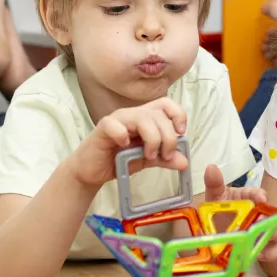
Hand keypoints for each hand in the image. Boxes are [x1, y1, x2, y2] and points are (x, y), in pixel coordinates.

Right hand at [70, 97, 187, 187]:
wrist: (93, 171)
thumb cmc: (118, 161)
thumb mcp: (147, 161)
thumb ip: (164, 159)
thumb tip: (184, 161)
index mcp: (145, 118)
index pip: (166, 104)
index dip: (178, 115)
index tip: (181, 133)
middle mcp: (133, 115)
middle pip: (158, 114)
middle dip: (168, 137)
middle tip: (165, 156)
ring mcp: (118, 119)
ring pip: (142, 117)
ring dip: (152, 138)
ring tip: (148, 155)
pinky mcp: (103, 128)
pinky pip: (115, 125)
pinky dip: (123, 135)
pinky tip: (124, 147)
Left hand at [202, 165, 276, 259]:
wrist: (215, 234)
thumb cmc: (220, 211)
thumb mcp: (215, 197)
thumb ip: (214, 183)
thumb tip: (211, 167)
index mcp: (249, 198)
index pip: (259, 193)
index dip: (260, 195)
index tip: (260, 198)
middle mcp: (261, 213)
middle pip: (275, 213)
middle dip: (271, 218)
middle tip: (261, 221)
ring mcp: (265, 230)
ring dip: (273, 234)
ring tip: (262, 239)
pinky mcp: (265, 247)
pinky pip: (276, 250)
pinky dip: (271, 252)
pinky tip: (259, 254)